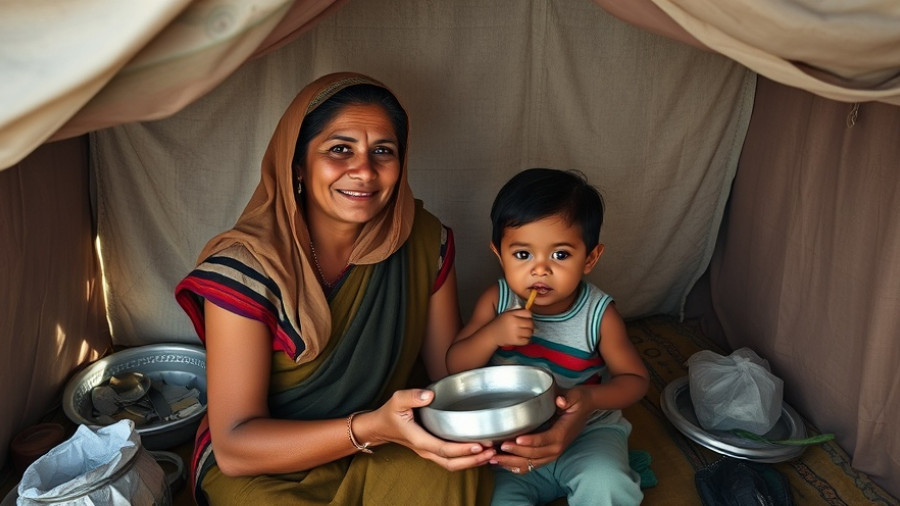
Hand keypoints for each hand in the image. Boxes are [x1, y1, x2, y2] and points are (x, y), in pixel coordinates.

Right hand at [370, 389, 495, 470]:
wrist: (380, 427)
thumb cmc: (389, 414)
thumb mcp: (397, 400)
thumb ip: (412, 396)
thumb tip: (429, 395)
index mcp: (419, 439)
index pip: (444, 449)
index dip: (462, 449)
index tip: (478, 445)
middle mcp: (426, 450)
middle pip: (452, 463)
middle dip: (473, 460)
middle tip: (491, 451)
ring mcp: (429, 452)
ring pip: (452, 464)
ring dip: (472, 462)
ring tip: (490, 453)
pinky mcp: (432, 450)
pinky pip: (451, 460)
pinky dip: (466, 459)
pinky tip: (479, 451)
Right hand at [487, 308, 532, 347]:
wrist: (492, 334)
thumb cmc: (501, 323)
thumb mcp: (508, 314)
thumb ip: (518, 313)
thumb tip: (531, 317)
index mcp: (512, 314)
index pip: (528, 313)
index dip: (529, 316)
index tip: (526, 319)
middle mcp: (514, 323)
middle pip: (530, 323)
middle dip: (530, 325)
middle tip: (526, 327)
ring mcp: (515, 332)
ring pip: (530, 332)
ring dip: (529, 333)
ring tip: (524, 333)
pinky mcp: (515, 341)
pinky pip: (527, 341)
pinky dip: (527, 340)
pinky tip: (523, 338)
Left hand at [490, 388, 591, 472]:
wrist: (586, 407)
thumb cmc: (577, 401)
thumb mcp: (574, 396)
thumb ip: (566, 398)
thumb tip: (560, 400)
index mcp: (561, 434)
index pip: (544, 440)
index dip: (530, 441)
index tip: (515, 439)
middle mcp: (557, 447)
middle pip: (534, 455)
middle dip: (515, 453)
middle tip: (498, 449)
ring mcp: (553, 453)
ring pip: (531, 463)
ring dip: (512, 463)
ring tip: (494, 459)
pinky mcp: (548, 454)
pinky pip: (533, 465)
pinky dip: (518, 467)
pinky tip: (504, 464)